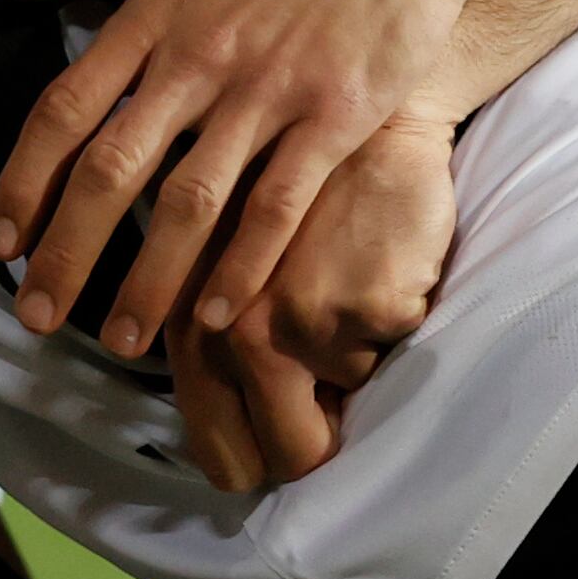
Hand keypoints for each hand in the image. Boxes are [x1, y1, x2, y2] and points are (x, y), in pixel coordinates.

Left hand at [0, 0, 479, 364]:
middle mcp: (198, 61)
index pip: (64, 112)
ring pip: (190, 203)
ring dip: (148, 281)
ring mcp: (268, 92)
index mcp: (151, 19)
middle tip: (35, 316)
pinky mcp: (334, 116)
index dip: (24, 182)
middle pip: (112, 171)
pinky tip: (214, 316)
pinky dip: (243, 265)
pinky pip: (278, 205)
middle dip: (67, 253)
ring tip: (119, 343)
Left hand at [160, 116, 453, 490]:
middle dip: (309, 451)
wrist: (368, 116)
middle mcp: (230, 325)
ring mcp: (300, 319)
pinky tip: (381, 279)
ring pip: (347, 402)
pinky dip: (389, 335)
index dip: (244, 461)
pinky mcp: (363, 306)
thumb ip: (210, 335)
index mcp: (188, 317)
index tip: (264, 462)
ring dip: (355, 379)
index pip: (211, 435)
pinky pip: (384, 359)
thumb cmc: (297, 194)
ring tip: (351, 316)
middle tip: (329, 430)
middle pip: (286, 453)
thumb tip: (224, 433)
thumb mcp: (226, 258)